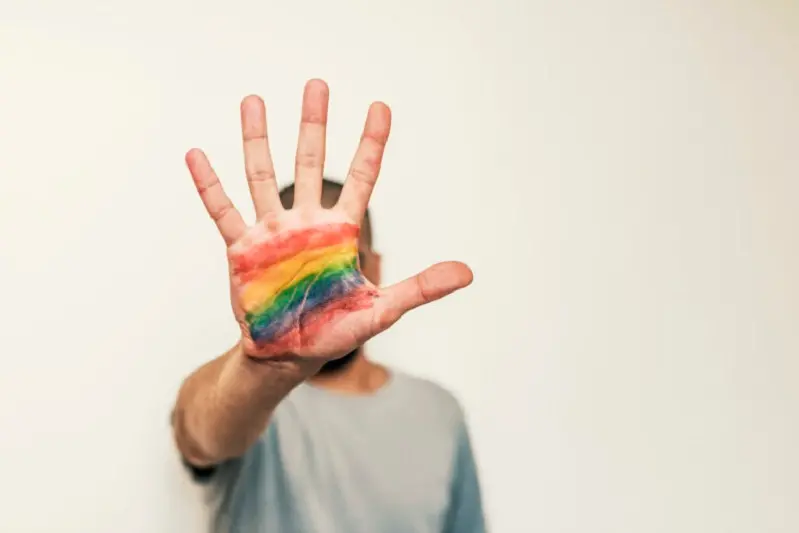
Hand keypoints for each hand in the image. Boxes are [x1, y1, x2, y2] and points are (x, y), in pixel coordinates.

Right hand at [185, 79, 472, 362]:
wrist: (288, 355)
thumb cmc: (334, 330)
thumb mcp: (382, 309)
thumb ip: (421, 288)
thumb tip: (467, 273)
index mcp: (340, 232)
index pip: (362, 177)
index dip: (371, 143)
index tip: (381, 107)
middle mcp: (306, 223)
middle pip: (311, 163)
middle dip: (314, 125)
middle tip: (317, 85)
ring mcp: (271, 233)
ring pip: (262, 176)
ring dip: (258, 139)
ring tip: (253, 100)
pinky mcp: (241, 249)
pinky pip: (222, 211)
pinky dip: (209, 185)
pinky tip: (197, 154)